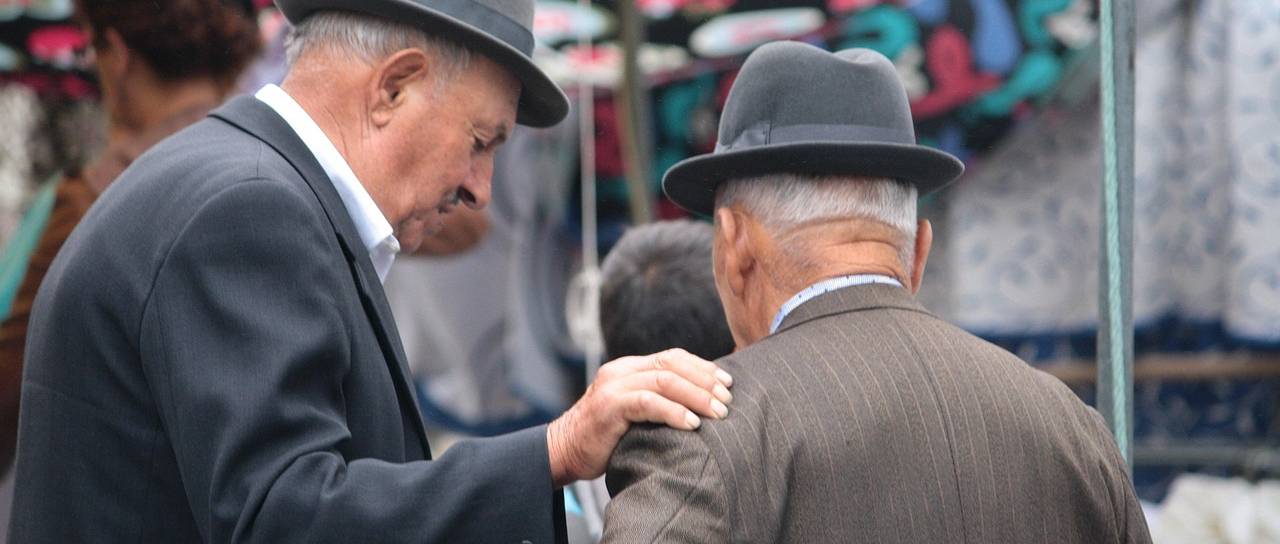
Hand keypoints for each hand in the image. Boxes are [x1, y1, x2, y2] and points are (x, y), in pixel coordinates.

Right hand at [546, 349, 732, 485]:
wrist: (563, 451)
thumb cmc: (604, 438)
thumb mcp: (632, 411)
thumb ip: (656, 400)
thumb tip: (700, 404)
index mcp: (629, 368)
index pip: (672, 357)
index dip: (703, 367)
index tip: (727, 383)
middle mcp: (621, 371)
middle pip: (672, 365)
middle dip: (705, 381)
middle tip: (727, 401)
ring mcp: (614, 386)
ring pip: (664, 381)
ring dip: (696, 396)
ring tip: (718, 414)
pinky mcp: (609, 406)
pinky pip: (648, 402)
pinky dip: (674, 411)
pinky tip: (692, 424)